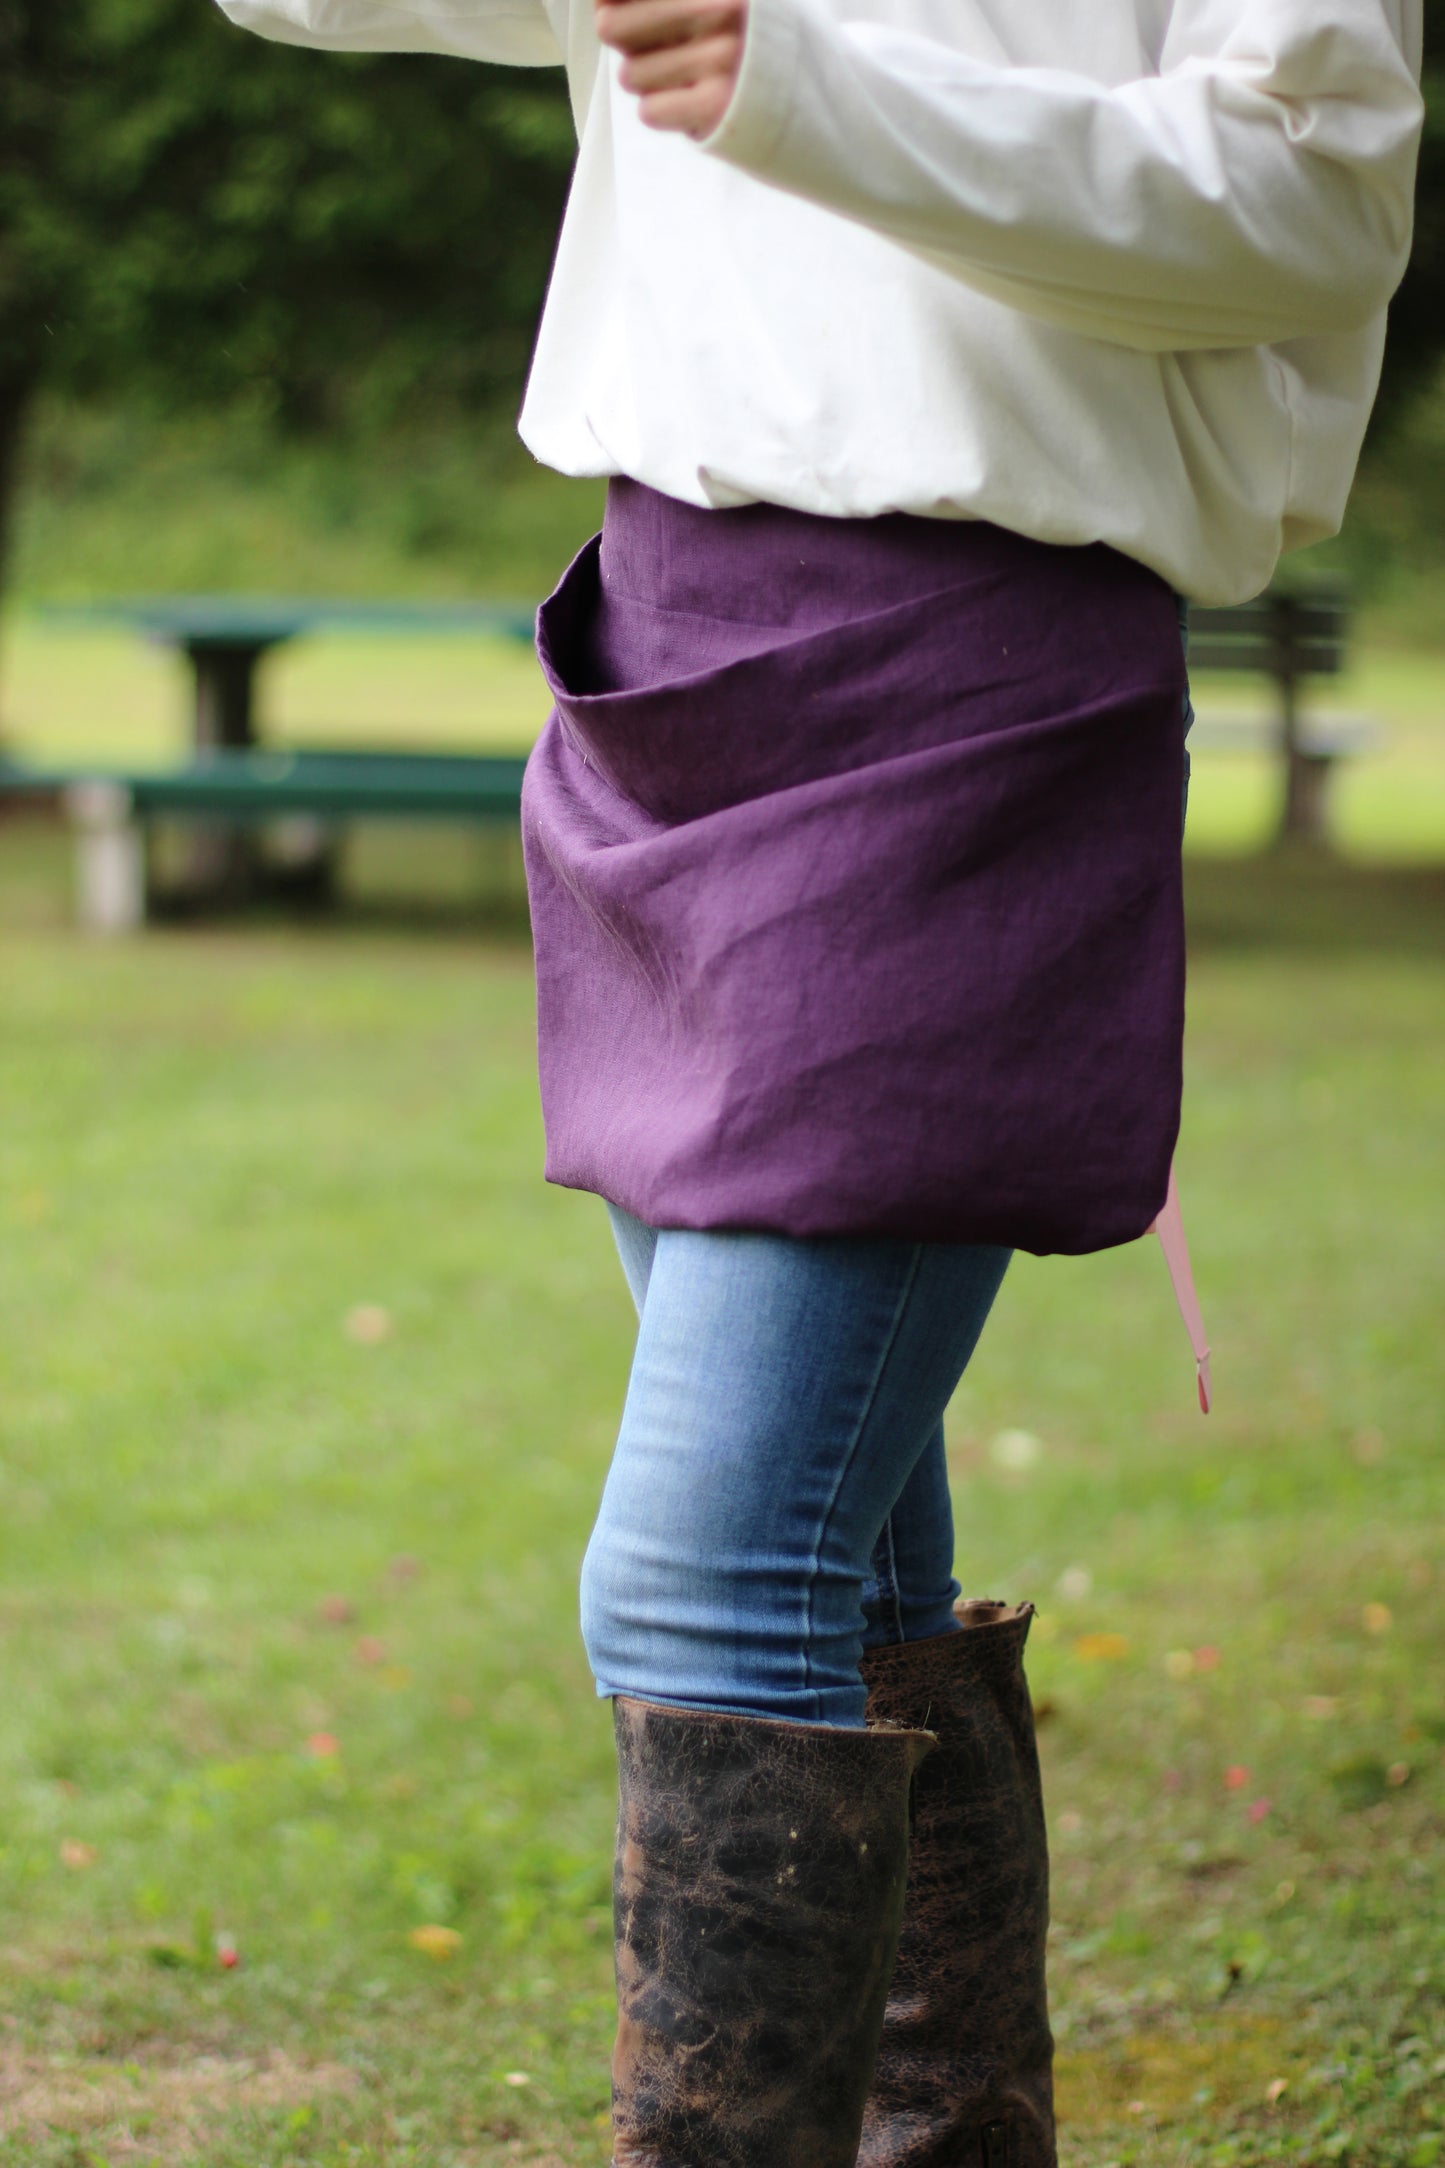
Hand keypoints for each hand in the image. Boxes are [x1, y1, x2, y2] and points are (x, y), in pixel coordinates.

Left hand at [595, 0, 747, 138]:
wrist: (813, 98)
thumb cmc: (746, 41)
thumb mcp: (716, 3)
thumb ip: (655, 1)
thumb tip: (600, 6)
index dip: (609, 3)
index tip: (610, 8)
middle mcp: (721, 7)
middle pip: (613, 27)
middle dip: (625, 45)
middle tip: (659, 49)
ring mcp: (721, 57)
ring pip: (630, 75)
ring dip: (649, 83)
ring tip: (686, 78)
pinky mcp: (716, 106)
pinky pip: (649, 111)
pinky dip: (663, 112)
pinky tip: (691, 103)